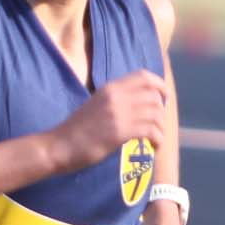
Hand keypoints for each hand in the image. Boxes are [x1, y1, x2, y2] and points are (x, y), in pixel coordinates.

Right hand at [54, 69, 168, 170]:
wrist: (60, 145)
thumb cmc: (76, 129)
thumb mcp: (96, 105)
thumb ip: (115, 100)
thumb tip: (137, 103)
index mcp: (110, 87)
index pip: (144, 76)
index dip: (159, 85)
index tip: (164, 97)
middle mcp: (116, 96)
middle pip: (154, 95)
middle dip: (161, 111)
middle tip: (157, 125)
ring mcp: (118, 113)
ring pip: (155, 114)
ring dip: (160, 128)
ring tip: (156, 140)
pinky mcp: (119, 132)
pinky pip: (151, 131)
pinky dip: (158, 140)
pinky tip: (153, 147)